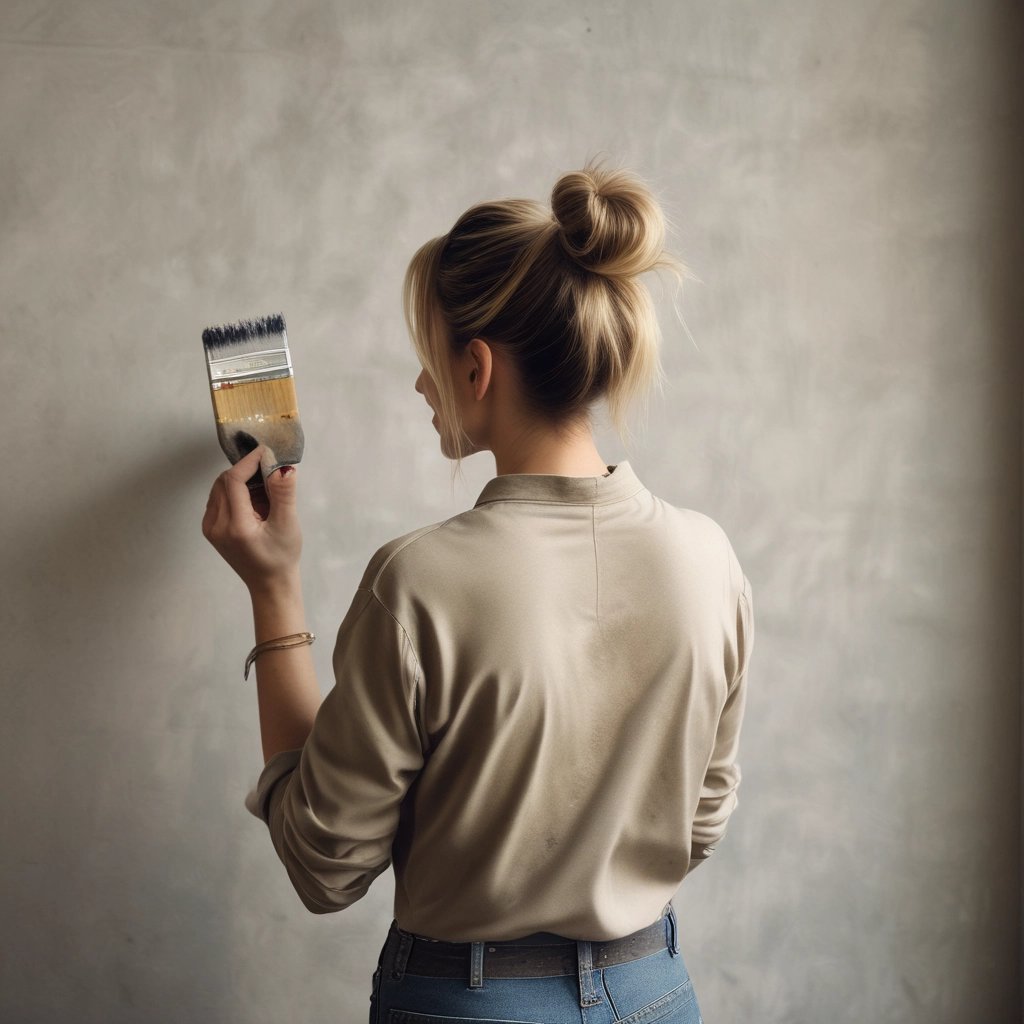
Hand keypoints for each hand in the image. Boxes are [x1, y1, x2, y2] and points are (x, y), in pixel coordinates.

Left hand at [202, 446, 301, 592]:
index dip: (248, 462)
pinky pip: (220, 499)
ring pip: (220, 488)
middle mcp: (216, 526)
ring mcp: (210, 528)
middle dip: (245, 470)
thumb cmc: (281, 558)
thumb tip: (284, 466)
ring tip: (264, 486)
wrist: (269, 584)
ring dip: (240, 480)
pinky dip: (235, 491)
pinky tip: (254, 499)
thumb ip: (283, 494)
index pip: (233, 480)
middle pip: (223, 481)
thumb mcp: (288, 525)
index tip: (265, 452)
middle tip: (268, 468)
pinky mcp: (211, 529)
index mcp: (235, 526)